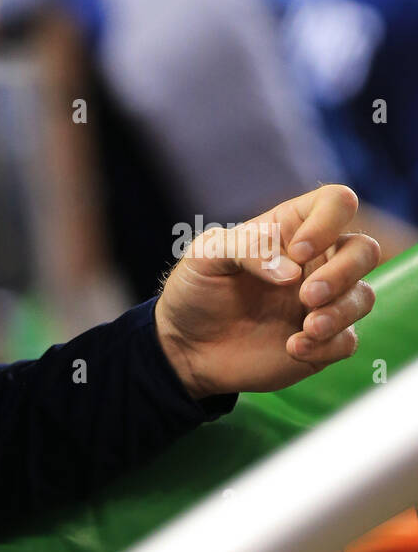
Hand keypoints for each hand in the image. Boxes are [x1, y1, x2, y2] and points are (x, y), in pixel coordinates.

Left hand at [154, 184, 379, 399]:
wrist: (186, 346)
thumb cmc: (195, 289)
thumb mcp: (205, 255)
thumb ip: (245, 249)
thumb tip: (293, 271)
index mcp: (289, 228)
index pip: (336, 203)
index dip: (328, 222)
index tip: (298, 251)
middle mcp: (314, 262)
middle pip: (365, 249)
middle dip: (343, 272)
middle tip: (306, 295)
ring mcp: (322, 302)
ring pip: (364, 295)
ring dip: (340, 311)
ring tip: (307, 328)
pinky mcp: (323, 340)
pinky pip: (348, 340)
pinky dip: (327, 345)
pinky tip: (292, 348)